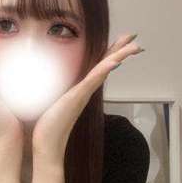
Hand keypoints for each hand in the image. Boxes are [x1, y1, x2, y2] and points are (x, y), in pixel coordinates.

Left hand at [31, 33, 144, 162]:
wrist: (46, 144)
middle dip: (120, 51)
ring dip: (119, 56)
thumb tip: (47, 83)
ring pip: (104, 70)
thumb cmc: (46, 126)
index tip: (121, 42)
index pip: (97, 68)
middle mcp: (84, 91)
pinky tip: (115, 61)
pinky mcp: (77, 98)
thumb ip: (52, 92)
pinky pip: (93, 81)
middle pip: (106, 66)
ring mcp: (83, 94)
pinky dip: (104, 70)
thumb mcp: (49, 102)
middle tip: (135, 38)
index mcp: (79, 90)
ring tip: (134, 45)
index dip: (109, 54)